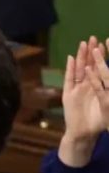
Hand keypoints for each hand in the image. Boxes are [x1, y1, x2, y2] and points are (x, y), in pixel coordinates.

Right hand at [58, 37, 108, 166]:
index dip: (102, 56)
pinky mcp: (68, 95)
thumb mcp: (108, 106)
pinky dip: (70, 69)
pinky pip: (69, 80)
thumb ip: (108, 94)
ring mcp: (77, 89)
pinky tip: (70, 59)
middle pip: (89, 66)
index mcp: (98, 87)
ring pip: (79, 69)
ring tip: (83, 44)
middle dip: (91, 52)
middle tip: (93, 38)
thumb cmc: (99, 122)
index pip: (101, 68)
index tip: (106, 42)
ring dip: (80, 57)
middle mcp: (87, 85)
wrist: (84, 134)